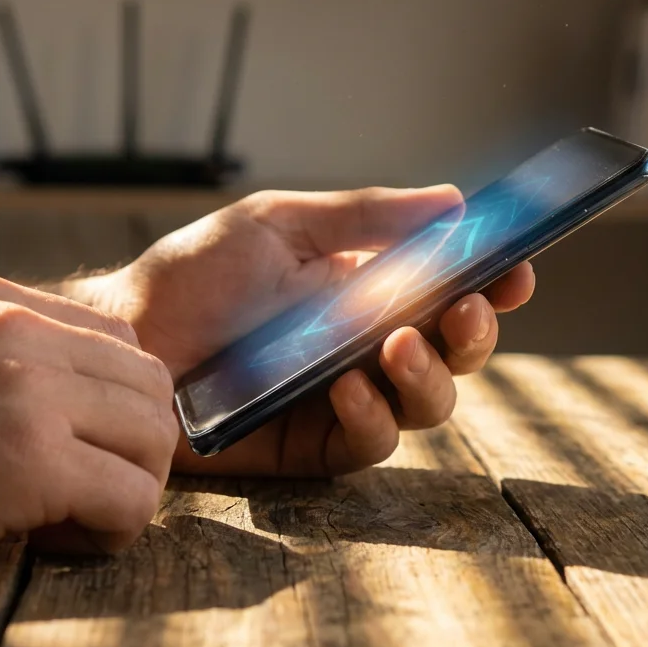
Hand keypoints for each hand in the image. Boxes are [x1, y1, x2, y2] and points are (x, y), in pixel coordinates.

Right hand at [0, 270, 176, 583]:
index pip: (117, 341)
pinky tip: (60, 543)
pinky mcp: (28, 460)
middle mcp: (19, 329)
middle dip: (135, 448)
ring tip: (74, 521)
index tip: (81, 449)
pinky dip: (113, 531)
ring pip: (156, 438)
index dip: (115, 404)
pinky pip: (131, 499)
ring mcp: (27, 390)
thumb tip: (48, 397)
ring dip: (131, 488)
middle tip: (88, 494)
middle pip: (150, 386)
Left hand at [63, 186, 534, 475]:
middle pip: (459, 350)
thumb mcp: (278, 225)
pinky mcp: (317, 446)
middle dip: (476, 330)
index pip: (456, 287)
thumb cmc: (198, 276)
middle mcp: (372, 344)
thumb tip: (454, 200)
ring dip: (429, 375)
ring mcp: (350, 399)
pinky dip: (371, 416)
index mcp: (373, 287)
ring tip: (396, 345)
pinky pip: (372, 443)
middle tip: (464, 309)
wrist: (130, 339)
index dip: (497, 280)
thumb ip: (364, 215)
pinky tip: (347, 388)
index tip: (517, 267)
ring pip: (431, 403)